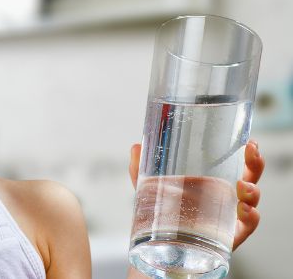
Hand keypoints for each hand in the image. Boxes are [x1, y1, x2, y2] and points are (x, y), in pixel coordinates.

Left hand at [128, 140, 264, 250]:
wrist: (160, 249)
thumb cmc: (162, 214)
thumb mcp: (150, 188)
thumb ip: (141, 169)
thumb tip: (136, 146)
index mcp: (212, 182)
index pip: (236, 163)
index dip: (247, 153)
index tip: (250, 141)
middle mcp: (225, 198)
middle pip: (249, 177)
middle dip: (255, 164)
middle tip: (251, 152)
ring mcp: (228, 217)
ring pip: (251, 201)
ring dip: (253, 191)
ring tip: (243, 186)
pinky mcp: (229, 236)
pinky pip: (247, 227)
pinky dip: (251, 217)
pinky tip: (244, 210)